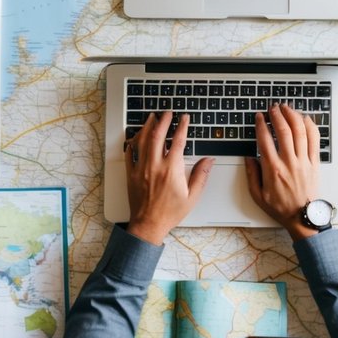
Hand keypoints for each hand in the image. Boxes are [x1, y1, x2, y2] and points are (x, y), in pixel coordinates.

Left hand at [125, 112, 213, 245]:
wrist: (148, 225)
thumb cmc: (170, 213)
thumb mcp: (192, 196)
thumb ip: (201, 176)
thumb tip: (208, 160)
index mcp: (171, 170)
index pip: (178, 141)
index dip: (182, 126)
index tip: (184, 118)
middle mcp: (154, 166)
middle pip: (157, 135)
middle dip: (163, 120)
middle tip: (167, 112)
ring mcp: (140, 169)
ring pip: (142, 141)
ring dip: (147, 126)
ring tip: (151, 117)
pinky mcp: (130, 174)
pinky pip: (129, 153)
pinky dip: (132, 142)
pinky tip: (135, 137)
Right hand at [244, 104, 320, 240]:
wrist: (302, 216)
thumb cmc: (280, 207)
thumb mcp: (257, 195)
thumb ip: (251, 174)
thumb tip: (248, 157)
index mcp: (273, 169)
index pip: (265, 139)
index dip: (260, 124)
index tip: (258, 117)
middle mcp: (289, 162)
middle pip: (283, 131)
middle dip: (277, 115)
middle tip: (272, 108)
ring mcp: (303, 161)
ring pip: (300, 131)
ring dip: (292, 116)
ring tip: (286, 108)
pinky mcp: (314, 162)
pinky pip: (314, 139)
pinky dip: (310, 126)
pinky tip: (304, 118)